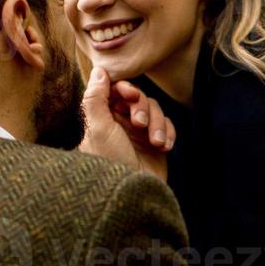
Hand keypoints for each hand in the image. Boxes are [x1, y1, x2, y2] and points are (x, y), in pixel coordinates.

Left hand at [80, 65, 174, 181]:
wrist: (131, 194)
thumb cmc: (110, 162)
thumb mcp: (98, 127)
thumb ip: (96, 97)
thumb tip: (99, 70)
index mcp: (103, 118)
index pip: (116, 91)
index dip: (125, 89)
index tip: (129, 94)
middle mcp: (121, 124)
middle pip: (138, 98)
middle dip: (142, 107)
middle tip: (139, 123)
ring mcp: (140, 134)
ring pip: (155, 110)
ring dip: (157, 124)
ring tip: (154, 142)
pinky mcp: (157, 145)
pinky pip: (169, 127)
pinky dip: (168, 134)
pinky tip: (164, 147)